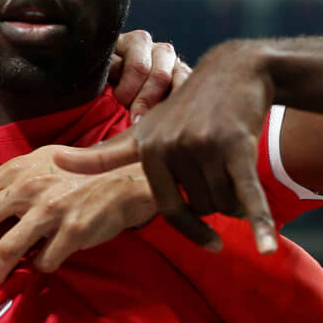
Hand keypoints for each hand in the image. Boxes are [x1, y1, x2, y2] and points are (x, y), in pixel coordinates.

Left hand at [0, 147, 161, 292]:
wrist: (126, 177)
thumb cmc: (80, 170)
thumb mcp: (40, 163)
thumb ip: (11, 181)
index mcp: (16, 170)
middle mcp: (28, 188)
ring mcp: (50, 210)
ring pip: (6, 249)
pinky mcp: (72, 232)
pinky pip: (44, 260)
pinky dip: (39, 268)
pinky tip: (40, 267)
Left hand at [54, 43, 277, 253]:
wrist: (235, 72)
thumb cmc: (186, 108)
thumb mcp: (143, 129)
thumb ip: (105, 154)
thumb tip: (56, 163)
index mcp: (147, 149)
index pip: (168, 207)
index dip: (189, 229)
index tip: (207, 245)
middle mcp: (171, 147)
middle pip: (202, 208)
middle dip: (218, 201)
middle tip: (222, 174)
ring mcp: (202, 145)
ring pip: (224, 203)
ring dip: (238, 200)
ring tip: (235, 170)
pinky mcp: (235, 145)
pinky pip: (247, 194)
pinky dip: (261, 223)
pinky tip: (267, 249)